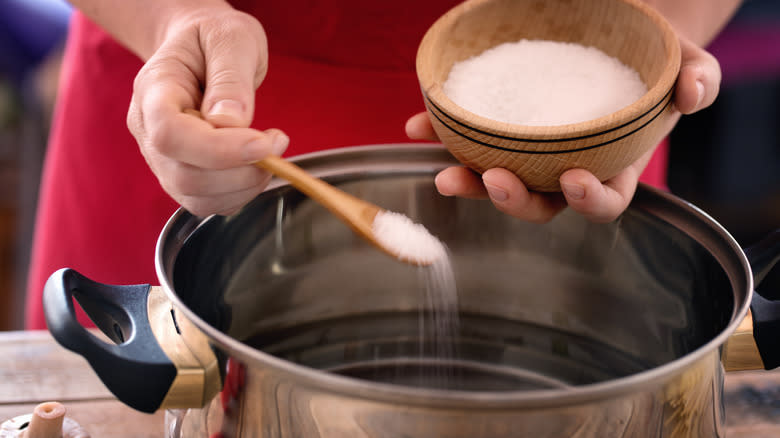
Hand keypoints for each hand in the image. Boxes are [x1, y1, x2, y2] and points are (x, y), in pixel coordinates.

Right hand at [127, 5, 288, 215]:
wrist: (201, 48)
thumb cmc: (213, 38)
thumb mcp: (231, 38)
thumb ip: (230, 78)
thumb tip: (231, 122)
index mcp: (153, 91)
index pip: (171, 135)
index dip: (218, 150)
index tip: (264, 143)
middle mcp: (149, 131)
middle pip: (185, 176)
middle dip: (242, 170)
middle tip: (276, 141)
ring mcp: (162, 159)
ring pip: (197, 198)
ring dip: (245, 185)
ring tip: (269, 151)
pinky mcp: (183, 176)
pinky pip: (209, 204)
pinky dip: (240, 193)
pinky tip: (255, 164)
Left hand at [406, 34, 720, 222]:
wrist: (621, 37)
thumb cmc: (657, 60)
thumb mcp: (687, 63)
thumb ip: (698, 79)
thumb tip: (692, 93)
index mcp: (614, 164)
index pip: (603, 202)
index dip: (588, 201)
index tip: (571, 181)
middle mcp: (568, 168)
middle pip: (540, 203)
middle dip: (515, 200)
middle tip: (493, 179)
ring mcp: (532, 153)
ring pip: (499, 182)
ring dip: (469, 182)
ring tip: (443, 170)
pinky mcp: (503, 131)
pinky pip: (472, 142)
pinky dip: (442, 136)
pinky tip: (418, 126)